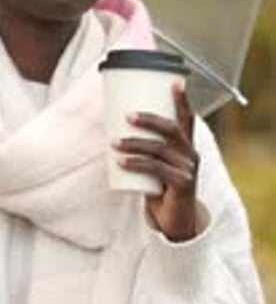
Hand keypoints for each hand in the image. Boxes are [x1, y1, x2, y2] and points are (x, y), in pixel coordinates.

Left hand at [113, 83, 198, 241]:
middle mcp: (190, 153)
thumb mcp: (154, 165)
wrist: (175, 222)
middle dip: (149, 119)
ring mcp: (188, 169)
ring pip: (159, 148)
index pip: (186, 117)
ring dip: (134, 143)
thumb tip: (113, 129)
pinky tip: (120, 162)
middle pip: (172, 128)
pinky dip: (136, 163)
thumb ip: (144, 149)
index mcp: (185, 145)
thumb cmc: (160, 188)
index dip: (181, 99)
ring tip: (114, 142)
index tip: (174, 81)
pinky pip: (156, 168)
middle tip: (127, 115)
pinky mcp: (182, 184)